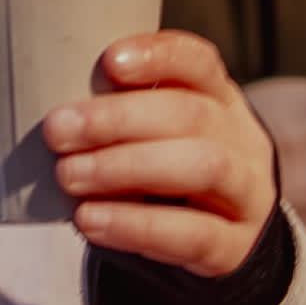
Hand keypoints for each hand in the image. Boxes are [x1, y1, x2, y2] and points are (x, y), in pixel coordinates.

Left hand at [46, 28, 281, 283]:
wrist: (222, 245)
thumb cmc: (171, 179)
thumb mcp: (158, 138)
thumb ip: (121, 119)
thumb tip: (58, 116)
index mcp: (220, 101)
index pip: (199, 63)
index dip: (158, 57)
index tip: (110, 62)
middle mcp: (242, 141)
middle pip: (192, 115)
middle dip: (118, 119)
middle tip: (57, 130)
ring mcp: (248, 194)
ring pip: (203, 167)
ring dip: (126, 168)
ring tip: (69, 175)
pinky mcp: (237, 247)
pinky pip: (193, 234)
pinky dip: (137, 225)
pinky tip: (91, 219)